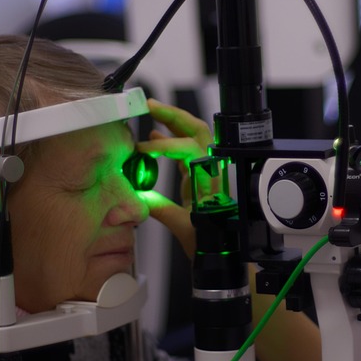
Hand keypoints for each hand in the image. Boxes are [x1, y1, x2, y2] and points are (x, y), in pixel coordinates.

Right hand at [138, 99, 213, 257]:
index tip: (142, 148)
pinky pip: (189, 150)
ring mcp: (208, 171)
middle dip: (173, 115)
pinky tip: (155, 136)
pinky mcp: (202, 177)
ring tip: (151, 112)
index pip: (188, 149)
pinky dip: (172, 140)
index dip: (164, 145)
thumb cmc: (210, 243)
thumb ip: (158, 208)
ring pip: (194, 136)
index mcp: (208, 179)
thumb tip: (137, 194)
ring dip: (173, 122)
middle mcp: (212, 171)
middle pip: (197, 130)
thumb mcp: (181, 226)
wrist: (223, 254)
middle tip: (150, 105)